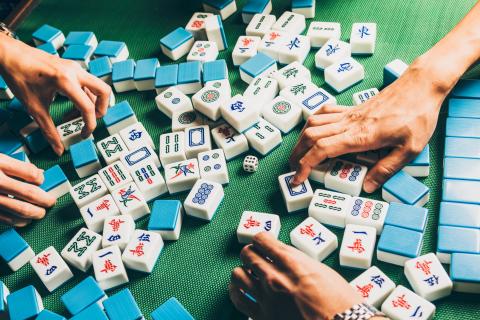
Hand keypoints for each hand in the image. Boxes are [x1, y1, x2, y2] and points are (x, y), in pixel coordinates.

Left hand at [0, 34, 110, 155]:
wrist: (8, 54)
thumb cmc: (18, 76)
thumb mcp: (33, 107)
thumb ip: (48, 130)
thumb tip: (58, 149)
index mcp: (65, 81)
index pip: (88, 107)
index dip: (89, 125)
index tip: (83, 134)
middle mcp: (75, 72)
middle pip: (104, 91)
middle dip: (101, 110)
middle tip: (91, 121)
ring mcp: (74, 67)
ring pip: (96, 87)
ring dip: (91, 103)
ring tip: (74, 116)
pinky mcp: (71, 67)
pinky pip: (86, 83)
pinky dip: (84, 96)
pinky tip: (70, 104)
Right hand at [0, 154, 55, 226]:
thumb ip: (15, 165)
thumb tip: (37, 174)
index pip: (29, 173)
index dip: (40, 178)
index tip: (42, 179)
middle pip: (29, 193)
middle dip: (45, 199)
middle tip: (50, 201)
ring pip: (20, 209)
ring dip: (35, 213)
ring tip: (41, 212)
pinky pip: (6, 219)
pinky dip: (19, 221)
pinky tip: (24, 220)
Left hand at [229, 233, 361, 319]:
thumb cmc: (339, 301)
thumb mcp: (320, 270)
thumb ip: (297, 262)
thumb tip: (284, 258)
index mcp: (291, 262)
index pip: (262, 240)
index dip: (260, 240)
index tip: (261, 243)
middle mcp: (275, 276)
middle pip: (247, 254)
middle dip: (250, 253)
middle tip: (254, 257)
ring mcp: (266, 297)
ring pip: (237, 274)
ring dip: (242, 272)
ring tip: (247, 274)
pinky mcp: (262, 316)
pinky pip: (238, 299)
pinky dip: (236, 292)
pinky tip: (240, 290)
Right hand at [289, 58, 446, 191]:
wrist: (420, 86)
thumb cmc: (418, 115)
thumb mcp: (409, 148)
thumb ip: (387, 168)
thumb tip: (369, 186)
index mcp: (360, 136)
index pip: (322, 149)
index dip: (306, 165)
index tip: (298, 178)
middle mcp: (349, 124)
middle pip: (311, 137)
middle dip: (298, 155)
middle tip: (294, 170)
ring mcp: (349, 114)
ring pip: (313, 124)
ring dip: (302, 139)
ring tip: (300, 154)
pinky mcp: (352, 108)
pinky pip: (324, 112)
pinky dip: (313, 122)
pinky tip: (313, 130)